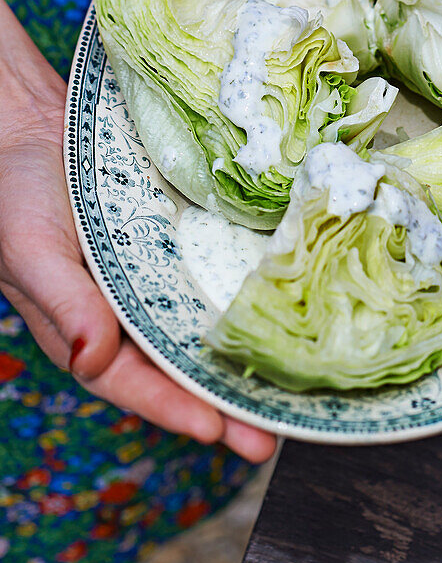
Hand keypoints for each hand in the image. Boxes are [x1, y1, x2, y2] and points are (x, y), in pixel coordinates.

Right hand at [0, 0, 275, 463]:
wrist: (32, 124)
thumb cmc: (16, 191)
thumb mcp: (32, 248)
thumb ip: (63, 304)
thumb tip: (91, 359)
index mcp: (87, 326)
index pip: (132, 381)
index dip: (174, 408)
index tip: (216, 432)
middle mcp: (129, 308)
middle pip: (182, 367)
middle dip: (225, 405)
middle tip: (272, 438)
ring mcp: (158, 274)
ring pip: (205, 327)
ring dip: (245, 359)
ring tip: (292, 391)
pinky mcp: (181, 238)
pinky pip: (215, 272)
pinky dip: (244, 294)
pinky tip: (282, 307)